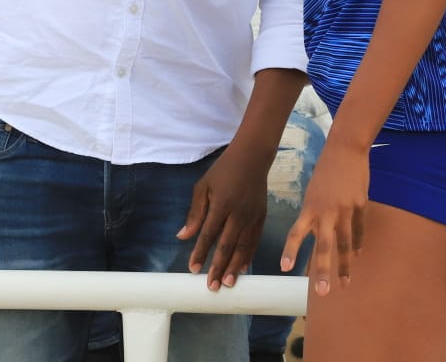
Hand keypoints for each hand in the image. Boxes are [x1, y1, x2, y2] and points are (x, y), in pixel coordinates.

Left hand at [178, 145, 271, 290]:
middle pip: (228, 245)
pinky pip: (255, 241)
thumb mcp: (203, 187)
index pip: (209, 234)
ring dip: (234, 267)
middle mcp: (239, 214)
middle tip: (212, 287)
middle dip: (219, 267)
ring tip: (227, 283)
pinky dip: (248, 256)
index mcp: (222, 204)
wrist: (252, 159)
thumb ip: (194, 213)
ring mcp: (253, 217)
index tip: (193, 269)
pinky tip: (242, 268)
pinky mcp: (262, 218)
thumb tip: (183, 237)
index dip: (200, 253)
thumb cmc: (223, 172)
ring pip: (243, 247)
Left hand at [279, 139, 366, 296]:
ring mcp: (345, 210)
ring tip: (344, 285)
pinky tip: (356, 257)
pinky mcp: (360, 206)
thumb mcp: (313, 192)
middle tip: (322, 292)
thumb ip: (313, 215)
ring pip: (345, 244)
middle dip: (322, 270)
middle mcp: (326, 211)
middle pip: (324, 246)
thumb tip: (316, 236)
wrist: (345, 150)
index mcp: (309, 207)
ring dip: (344, 266)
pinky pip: (358, 231)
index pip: (296, 232)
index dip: (291, 250)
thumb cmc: (324, 171)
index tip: (284, 268)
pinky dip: (357, 245)